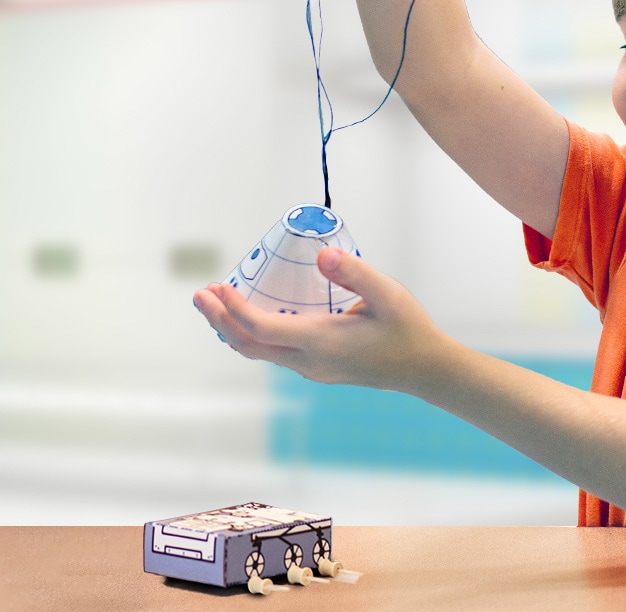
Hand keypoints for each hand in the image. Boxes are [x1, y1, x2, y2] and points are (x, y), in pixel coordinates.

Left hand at [193, 246, 451, 391]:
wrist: (426, 370)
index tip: (219, 286)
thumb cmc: (408, 329)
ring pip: (258, 352)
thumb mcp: (389, 294)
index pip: (262, 328)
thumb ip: (356, 273)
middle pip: (248, 345)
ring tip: (215, 301)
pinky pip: (272, 353)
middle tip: (200, 294)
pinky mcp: (316, 368)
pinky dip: (251, 333)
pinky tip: (248, 314)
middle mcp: (309, 362)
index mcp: (321, 342)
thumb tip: (322, 255)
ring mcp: (311, 369)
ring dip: (231, 328)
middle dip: (219, 320)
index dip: (235, 309)